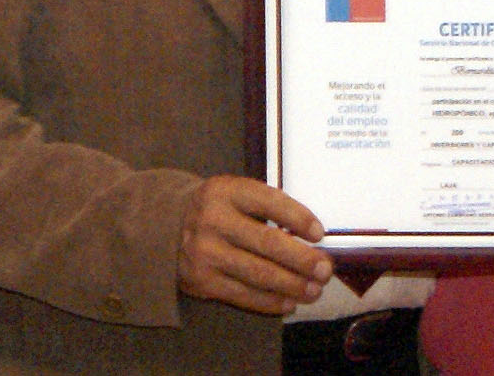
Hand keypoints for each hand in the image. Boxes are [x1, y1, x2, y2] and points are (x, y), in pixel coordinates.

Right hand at [176, 175, 332, 315]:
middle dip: (301, 259)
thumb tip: (312, 238)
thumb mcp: (235, 194)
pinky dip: (270, 301)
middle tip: (325, 269)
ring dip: (292, 285)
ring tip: (314, 290)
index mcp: (226, 191)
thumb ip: (267, 208)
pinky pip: (243, 295)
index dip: (298, 217)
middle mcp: (213, 220)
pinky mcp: (202, 281)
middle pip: (267, 242)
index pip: (270, 202)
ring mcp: (206, 253)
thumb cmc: (218, 209)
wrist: (167, 227)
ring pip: (258, 273)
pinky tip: (289, 302)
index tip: (319, 233)